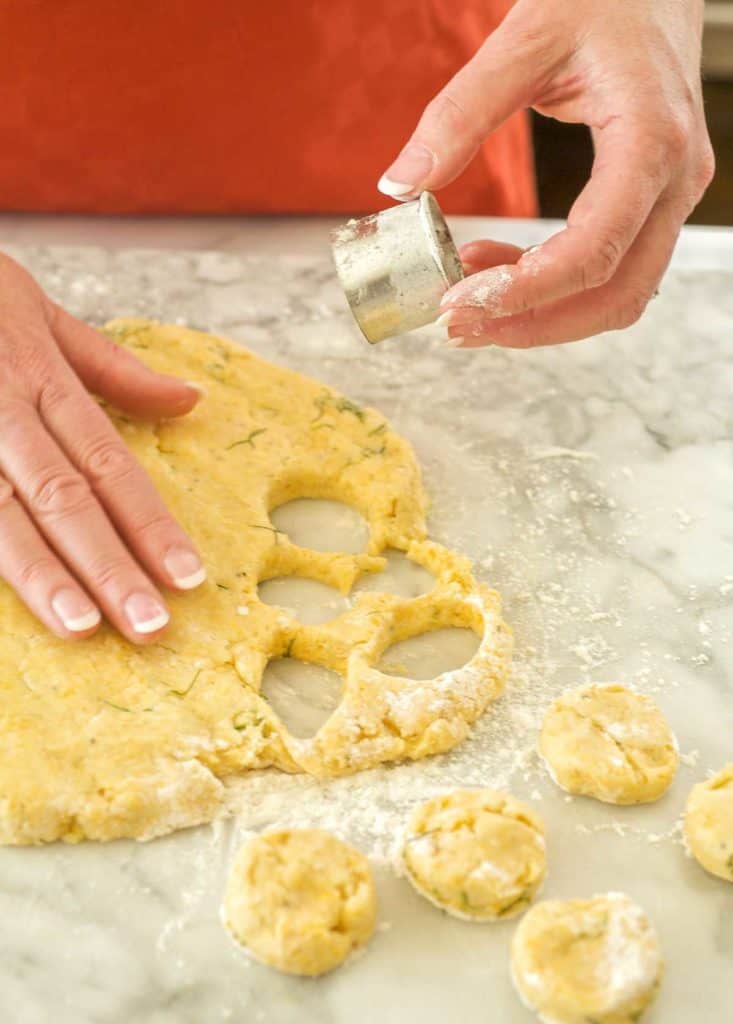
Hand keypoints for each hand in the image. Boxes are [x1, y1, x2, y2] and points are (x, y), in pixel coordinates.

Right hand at [0, 254, 205, 640]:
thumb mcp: (42, 316)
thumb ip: (114, 368)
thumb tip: (191, 400)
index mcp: (41, 378)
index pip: (108, 463)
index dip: (149, 522)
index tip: (187, 577)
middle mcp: (0, 410)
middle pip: (63, 496)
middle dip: (107, 564)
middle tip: (149, 624)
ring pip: (1, 511)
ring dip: (41, 574)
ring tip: (82, 626)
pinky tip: (9, 606)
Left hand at [378, 0, 713, 347]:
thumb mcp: (523, 41)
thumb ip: (459, 114)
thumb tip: (401, 182)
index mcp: (649, 138)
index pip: (596, 247)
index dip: (528, 290)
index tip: (460, 301)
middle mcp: (674, 179)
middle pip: (615, 293)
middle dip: (532, 322)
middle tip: (457, 325)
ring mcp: (671, 195)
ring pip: (619, 295)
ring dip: (544, 314)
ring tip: (470, 298)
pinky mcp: (655, 202)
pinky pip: (614, 270)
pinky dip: (555, 287)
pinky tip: (499, 270)